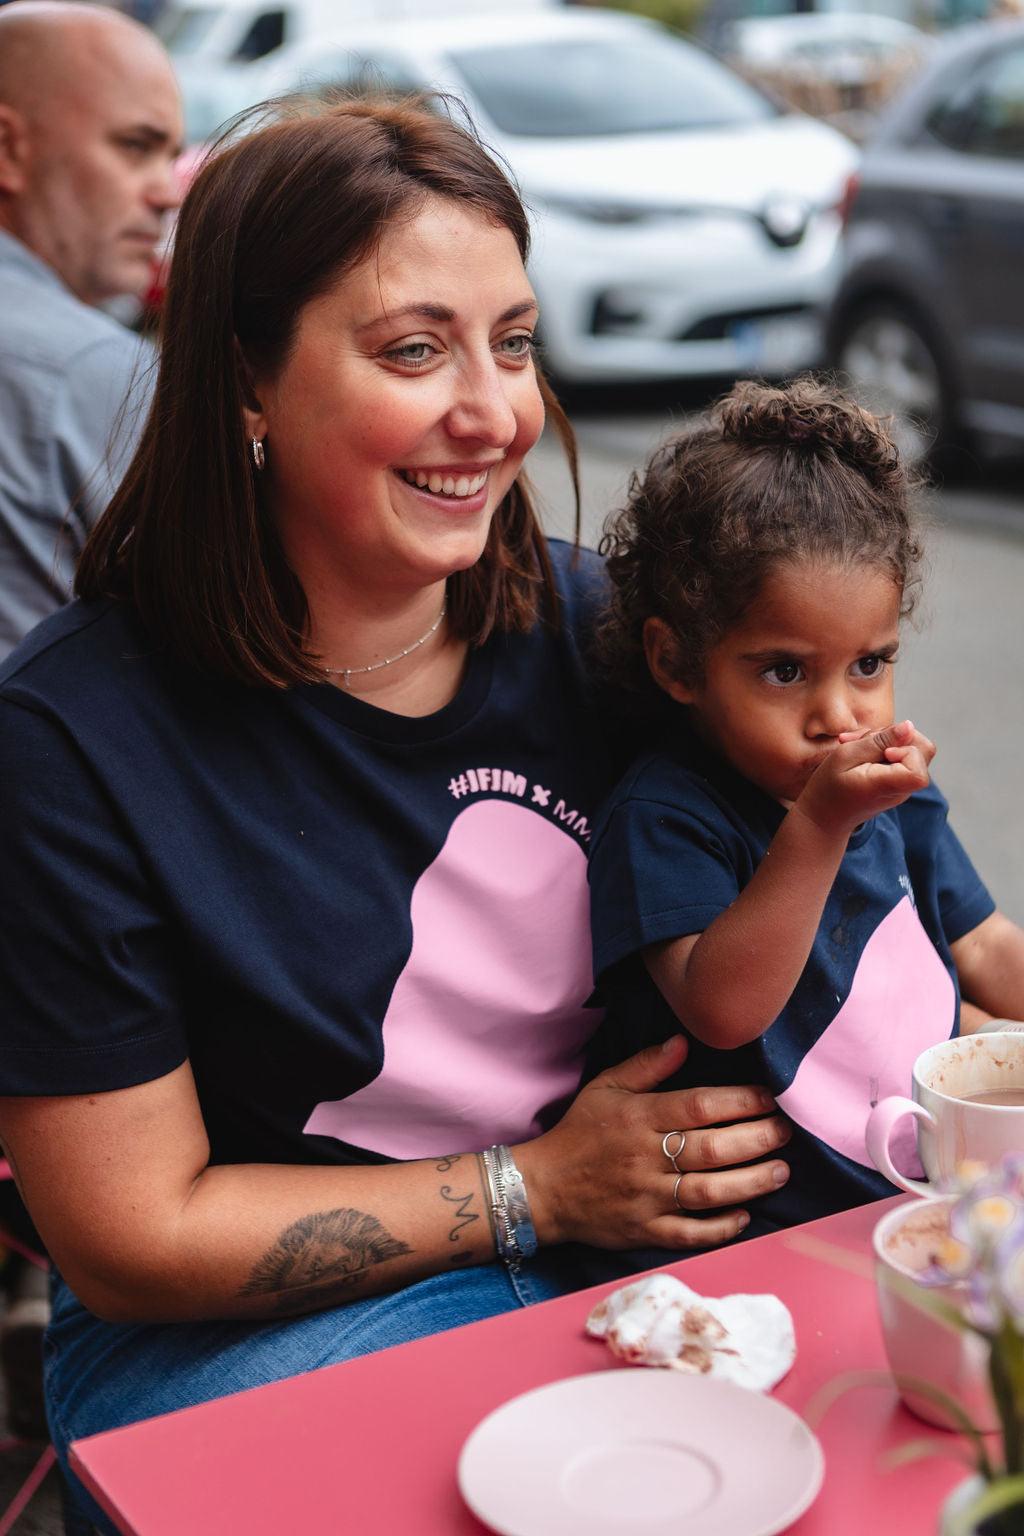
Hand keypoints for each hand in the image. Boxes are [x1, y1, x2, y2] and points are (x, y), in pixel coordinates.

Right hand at [516, 1035, 790, 1252]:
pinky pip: (689, 1233)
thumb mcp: (604, 1088)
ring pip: (708, 1192)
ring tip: (780, 1171)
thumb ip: (646, 1066)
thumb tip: (684, 1042)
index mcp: (638, 1118)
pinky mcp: (644, 1231)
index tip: (769, 1098)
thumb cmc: (579, 1133)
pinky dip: (720, 1228)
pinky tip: (745, 1216)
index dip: (740, 1101)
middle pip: (712, 1149)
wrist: (543, 1188)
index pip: (699, 1107)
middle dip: (756, 1140)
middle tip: (784, 1132)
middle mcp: (645, 1157)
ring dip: (750, 1182)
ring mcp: (646, 1198)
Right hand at [797, 719, 932, 838]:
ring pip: (913, 748)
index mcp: (888, 786)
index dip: (907, 749)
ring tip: (856, 744)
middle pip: (923, 750)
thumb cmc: (828, 788)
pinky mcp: (897, 783)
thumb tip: (908, 726)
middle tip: (863, 740)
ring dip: (886, 739)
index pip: (919, 766)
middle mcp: (902, 789)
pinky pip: (901, 756)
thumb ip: (878, 741)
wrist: (824, 816)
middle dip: (896, 735)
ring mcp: (902, 787)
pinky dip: (883, 748)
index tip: (884, 752)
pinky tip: (860, 751)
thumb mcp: (845, 756)